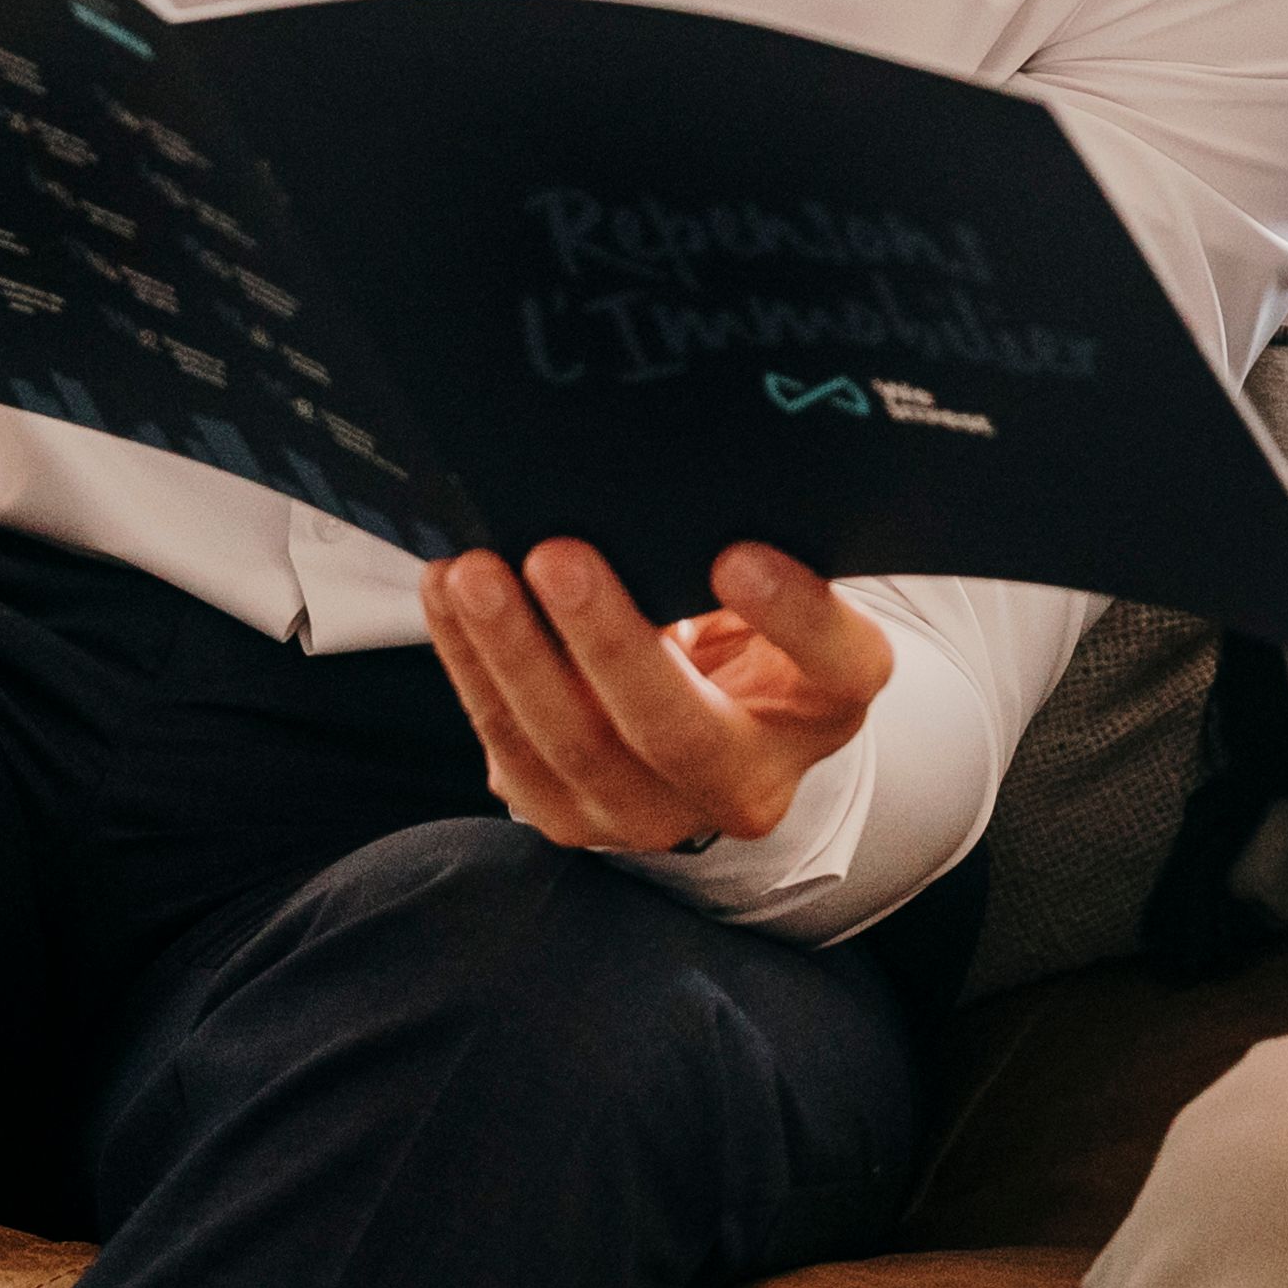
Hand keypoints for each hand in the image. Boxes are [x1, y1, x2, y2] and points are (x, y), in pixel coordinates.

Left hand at [429, 540, 890, 853]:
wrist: (702, 719)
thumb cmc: (739, 624)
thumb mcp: (773, 582)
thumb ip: (746, 543)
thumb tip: (672, 471)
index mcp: (825, 703)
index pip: (838, 664)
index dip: (795, 615)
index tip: (737, 555)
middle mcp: (751, 780)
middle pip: (681, 730)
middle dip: (610, 642)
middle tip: (558, 557)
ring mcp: (656, 813)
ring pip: (578, 747)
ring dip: (514, 655)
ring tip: (476, 574)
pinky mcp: (572, 815)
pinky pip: (510, 750)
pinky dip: (471, 668)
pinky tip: (449, 599)